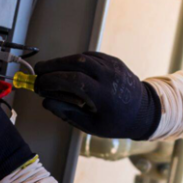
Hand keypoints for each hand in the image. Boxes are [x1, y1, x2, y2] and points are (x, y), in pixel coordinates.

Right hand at [34, 52, 160, 139]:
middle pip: (76, 63)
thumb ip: (68, 113)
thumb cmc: (116, 122)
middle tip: (38, 71)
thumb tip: (46, 102)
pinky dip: (75, 60)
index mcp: (104, 95)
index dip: (53, 80)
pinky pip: (91, 56)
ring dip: (62, 61)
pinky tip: (66, 67)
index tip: (39, 84)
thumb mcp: (92, 126)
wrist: (144, 111)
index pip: (74, 80)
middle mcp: (109, 76)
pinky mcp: (113, 60)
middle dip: (53, 65)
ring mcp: (113, 65)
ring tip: (49, 70)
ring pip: (82, 57)